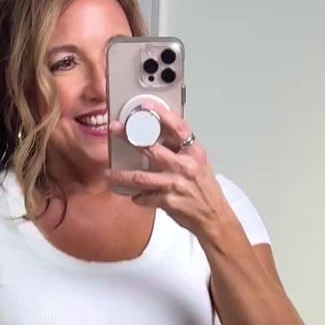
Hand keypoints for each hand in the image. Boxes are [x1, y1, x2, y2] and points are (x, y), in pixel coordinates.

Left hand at [108, 99, 235, 245]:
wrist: (214, 218)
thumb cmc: (204, 190)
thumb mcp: (198, 164)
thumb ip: (180, 150)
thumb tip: (159, 136)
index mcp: (194, 153)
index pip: (178, 127)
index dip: (161, 114)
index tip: (145, 106)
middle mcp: (185, 166)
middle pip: (151, 148)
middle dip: (129, 137)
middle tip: (115, 131)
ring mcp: (175, 184)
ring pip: (141, 177)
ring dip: (122, 175)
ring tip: (110, 174)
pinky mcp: (168, 201)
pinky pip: (144, 197)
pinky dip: (137, 197)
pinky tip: (134, 196)